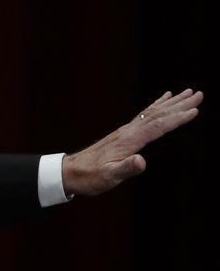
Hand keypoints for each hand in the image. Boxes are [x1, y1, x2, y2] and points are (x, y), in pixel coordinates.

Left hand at [62, 88, 201, 196]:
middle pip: (158, 114)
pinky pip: (144, 115)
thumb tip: (141, 161)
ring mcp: (126, 131)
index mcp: (129, 140)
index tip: (195, 110)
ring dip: (171, 103)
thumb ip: (126, 168)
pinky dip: (155, 106)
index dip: (176, 118)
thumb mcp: (109, 176)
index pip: (157, 126)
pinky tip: (162, 101)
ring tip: (187, 93)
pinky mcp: (123, 133)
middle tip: (199, 94)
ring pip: (152, 112)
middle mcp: (129, 131)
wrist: (70, 172)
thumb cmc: (90, 177)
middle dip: (180, 104)